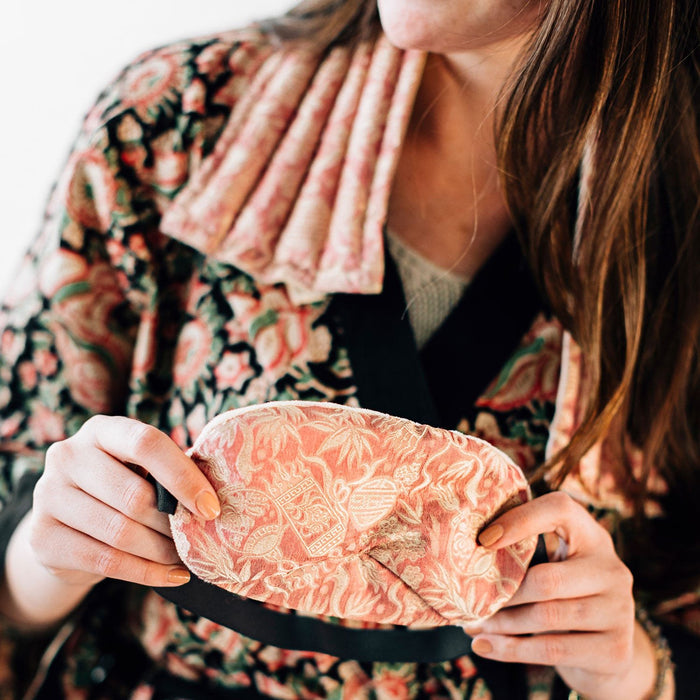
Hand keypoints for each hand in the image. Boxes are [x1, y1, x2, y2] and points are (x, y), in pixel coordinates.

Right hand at [29, 415, 219, 588]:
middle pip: (133, 495)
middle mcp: (67, 455)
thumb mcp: (141, 469)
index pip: (146, 443)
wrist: (67, 525)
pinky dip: (146, 572)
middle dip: (173, 523)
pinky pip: (104, 560)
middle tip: (200, 540)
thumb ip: (170, 473)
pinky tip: (172, 576)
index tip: (211, 508)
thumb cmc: (122, 487)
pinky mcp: (41, 537)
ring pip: (120, 532)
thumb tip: (215, 500)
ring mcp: (47, 495)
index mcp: (101, 430)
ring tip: (186, 558)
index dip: (182, 476)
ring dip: (162, 551)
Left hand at [467, 492, 659, 699]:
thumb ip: (527, 550)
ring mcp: (619, 611)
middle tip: (467, 600)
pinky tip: (483, 646)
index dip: (521, 519)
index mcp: (592, 536)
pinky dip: (511, 649)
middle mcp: (612, 569)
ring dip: (501, 624)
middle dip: (502, 593)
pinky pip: (552, 649)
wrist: (607, 652)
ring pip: (545, 617)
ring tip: (470, 625)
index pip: (560, 509)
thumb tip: (465, 546)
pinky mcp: (615, 650)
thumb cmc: (565, 595)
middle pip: (546, 579)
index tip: (484, 539)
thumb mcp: (555, 564)